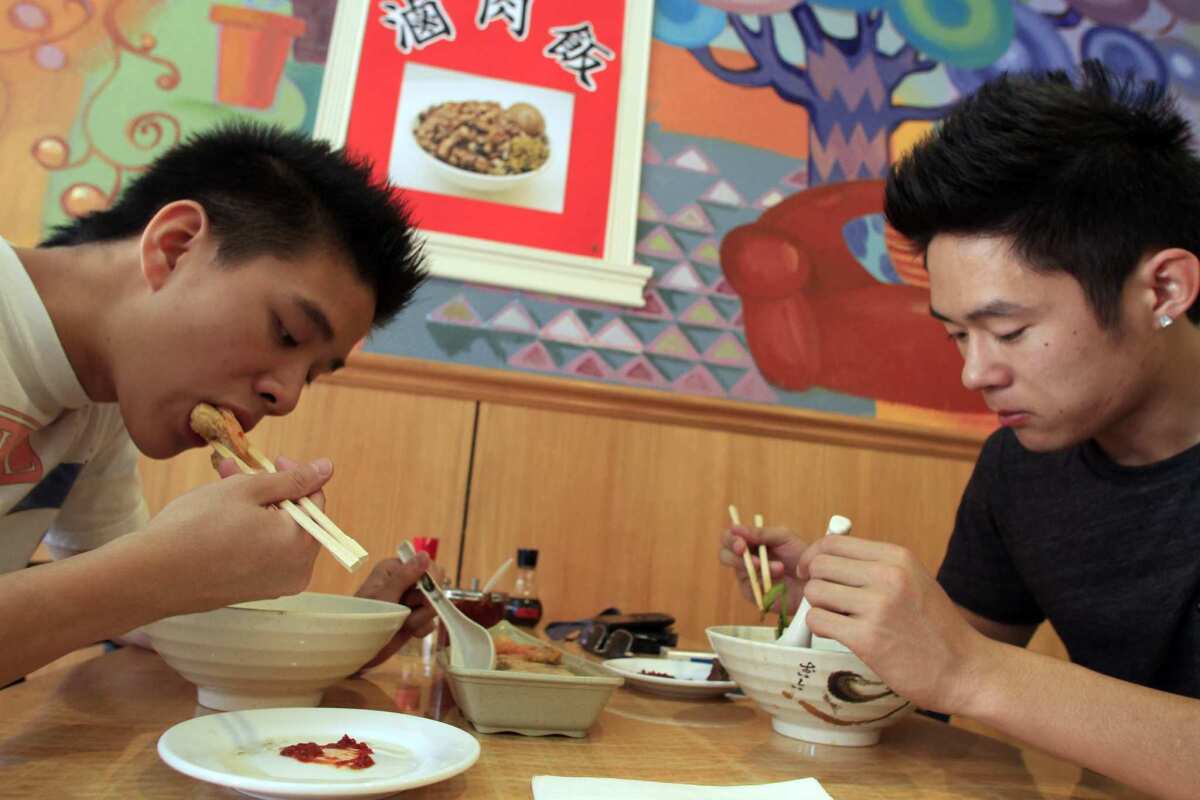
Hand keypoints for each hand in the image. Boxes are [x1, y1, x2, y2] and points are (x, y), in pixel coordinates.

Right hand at [137, 456, 333, 612]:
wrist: (149, 576)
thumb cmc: (197, 527)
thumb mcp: (248, 490)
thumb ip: (293, 479)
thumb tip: (328, 468)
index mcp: (301, 546)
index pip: (315, 501)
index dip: (294, 475)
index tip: (270, 461)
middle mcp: (296, 572)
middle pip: (296, 518)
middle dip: (271, 490)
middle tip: (241, 470)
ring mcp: (274, 586)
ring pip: (276, 534)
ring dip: (255, 506)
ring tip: (223, 483)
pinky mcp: (253, 592)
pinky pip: (262, 553)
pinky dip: (249, 530)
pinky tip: (221, 513)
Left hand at [353, 554, 440, 669]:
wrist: (357, 650)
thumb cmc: (363, 619)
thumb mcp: (384, 597)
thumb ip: (405, 577)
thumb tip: (424, 555)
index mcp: (395, 569)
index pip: (426, 564)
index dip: (430, 580)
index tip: (424, 595)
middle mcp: (404, 581)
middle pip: (435, 585)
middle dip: (424, 602)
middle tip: (407, 610)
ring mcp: (410, 601)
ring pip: (434, 604)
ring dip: (420, 618)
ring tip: (402, 623)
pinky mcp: (414, 618)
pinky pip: (430, 620)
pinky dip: (421, 628)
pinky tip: (408, 631)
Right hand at [718, 525, 808, 611]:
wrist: (815, 579)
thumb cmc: (800, 555)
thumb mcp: (783, 537)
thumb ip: (760, 533)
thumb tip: (734, 527)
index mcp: (751, 542)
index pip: (730, 537)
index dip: (731, 539)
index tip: (740, 542)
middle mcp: (746, 559)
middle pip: (725, 554)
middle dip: (734, 553)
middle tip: (745, 552)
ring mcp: (748, 577)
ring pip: (737, 570)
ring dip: (754, 566)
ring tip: (778, 567)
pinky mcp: (754, 593)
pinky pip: (749, 587)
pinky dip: (763, 581)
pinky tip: (778, 578)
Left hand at [797, 536, 991, 712]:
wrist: (965, 670)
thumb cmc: (936, 629)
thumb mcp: (914, 580)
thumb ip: (876, 566)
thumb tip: (827, 557)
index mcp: (897, 557)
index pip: (834, 543)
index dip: (815, 557)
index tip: (812, 572)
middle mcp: (888, 575)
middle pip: (819, 565)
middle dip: (816, 583)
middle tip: (827, 601)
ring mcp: (877, 606)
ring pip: (815, 592)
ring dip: (819, 607)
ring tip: (839, 619)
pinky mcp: (867, 638)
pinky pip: (818, 621)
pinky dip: (820, 628)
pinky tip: (840, 634)